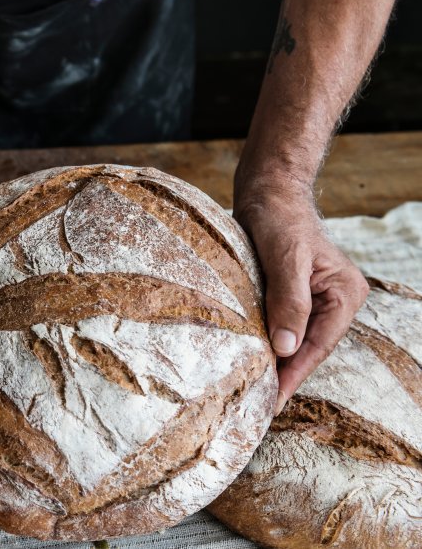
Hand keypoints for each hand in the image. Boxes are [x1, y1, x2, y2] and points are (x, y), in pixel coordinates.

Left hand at [235, 185, 368, 415]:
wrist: (267, 192)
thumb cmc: (279, 218)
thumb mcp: (285, 258)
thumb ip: (289, 302)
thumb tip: (286, 347)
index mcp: (344, 293)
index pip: (318, 344)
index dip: (294, 374)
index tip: (272, 399)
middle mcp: (336, 300)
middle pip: (308, 348)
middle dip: (284, 374)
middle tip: (256, 404)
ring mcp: (316, 299)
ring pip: (295, 340)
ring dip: (275, 362)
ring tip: (253, 391)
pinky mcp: (293, 296)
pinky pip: (283, 327)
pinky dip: (268, 343)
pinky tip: (252, 360)